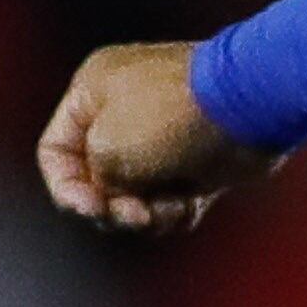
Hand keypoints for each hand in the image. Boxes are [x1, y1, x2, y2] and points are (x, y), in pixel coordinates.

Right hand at [33, 41, 269, 233]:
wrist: (251, 107)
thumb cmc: (173, 117)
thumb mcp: (108, 148)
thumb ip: (93, 179)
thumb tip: (114, 195)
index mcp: (94, 92)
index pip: (55, 150)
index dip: (65, 187)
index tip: (90, 208)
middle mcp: (125, 111)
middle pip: (96, 180)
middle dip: (112, 207)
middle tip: (136, 214)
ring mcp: (164, 137)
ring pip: (134, 197)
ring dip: (148, 213)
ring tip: (170, 206)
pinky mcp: (196, 160)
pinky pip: (170, 200)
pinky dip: (176, 210)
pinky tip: (190, 204)